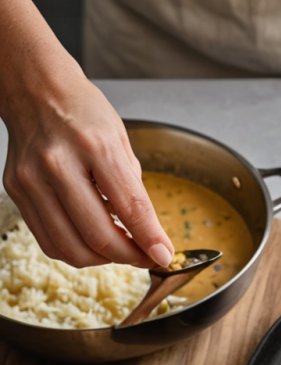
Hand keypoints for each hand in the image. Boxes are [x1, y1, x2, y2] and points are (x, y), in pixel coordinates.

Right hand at [1, 66, 172, 267]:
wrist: (36, 90)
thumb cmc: (84, 113)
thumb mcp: (121, 143)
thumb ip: (133, 190)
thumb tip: (149, 237)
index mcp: (95, 147)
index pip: (130, 207)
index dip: (150, 239)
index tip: (165, 256)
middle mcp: (58, 164)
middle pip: (98, 236)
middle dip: (129, 256)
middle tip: (146, 256)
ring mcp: (32, 181)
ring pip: (71, 247)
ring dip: (103, 259)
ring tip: (120, 249)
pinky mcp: (16, 192)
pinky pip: (49, 241)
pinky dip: (77, 250)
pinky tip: (93, 241)